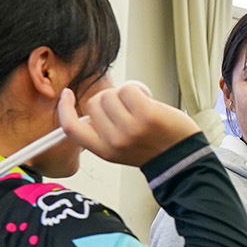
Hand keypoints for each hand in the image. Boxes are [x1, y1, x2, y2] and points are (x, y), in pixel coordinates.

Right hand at [56, 81, 198, 166]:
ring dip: (125, 95)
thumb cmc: (153, 148)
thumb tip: (94, 104)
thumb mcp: (120, 147)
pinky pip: (129, 89)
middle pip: (94, 103)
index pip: (72, 127)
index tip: (67, 94)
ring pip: (111, 94)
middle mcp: (114, 141)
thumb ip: (103, 130)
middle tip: (127, 110)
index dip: (65, 108)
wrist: (182, 157)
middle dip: (109, 100)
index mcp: (104, 151)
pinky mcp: (146, 115)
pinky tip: (148, 104)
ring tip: (140, 109)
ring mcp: (129, 128)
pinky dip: (138, 91)